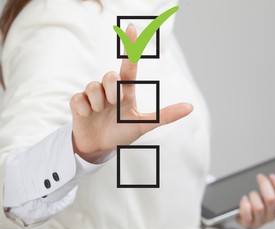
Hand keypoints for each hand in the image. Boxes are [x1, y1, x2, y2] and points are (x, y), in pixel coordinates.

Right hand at [70, 25, 192, 161]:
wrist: (100, 147)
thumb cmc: (123, 132)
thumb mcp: (144, 124)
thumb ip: (165, 116)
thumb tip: (190, 107)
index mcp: (125, 92)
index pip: (128, 67)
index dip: (131, 48)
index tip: (133, 29)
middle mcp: (109, 90)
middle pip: (110, 76)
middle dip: (112, 91)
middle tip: (114, 104)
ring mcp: (93, 95)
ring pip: (92, 87)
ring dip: (98, 103)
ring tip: (100, 113)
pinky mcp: (78, 102)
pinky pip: (79, 99)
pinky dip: (85, 109)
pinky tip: (88, 115)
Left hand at [236, 173, 274, 228]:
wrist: (248, 220)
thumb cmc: (266, 205)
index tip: (273, 176)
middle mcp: (273, 215)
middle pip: (271, 200)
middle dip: (264, 185)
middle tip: (260, 177)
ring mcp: (260, 220)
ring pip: (258, 206)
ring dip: (253, 195)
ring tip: (251, 192)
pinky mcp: (248, 222)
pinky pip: (246, 212)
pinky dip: (244, 203)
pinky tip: (244, 199)